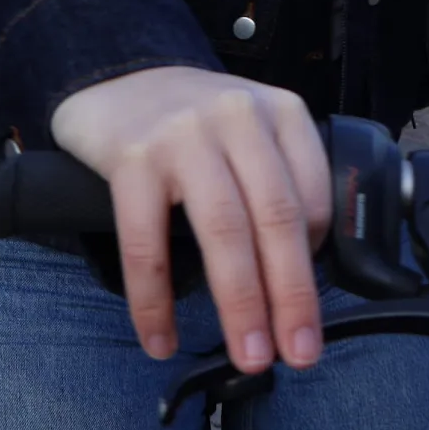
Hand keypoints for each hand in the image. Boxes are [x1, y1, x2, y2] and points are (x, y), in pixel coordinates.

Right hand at [49, 66, 332, 373]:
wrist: (114, 76)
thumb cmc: (193, 120)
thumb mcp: (251, 130)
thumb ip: (276, 180)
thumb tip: (295, 274)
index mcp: (280, 113)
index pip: (312, 197)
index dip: (314, 264)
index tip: (308, 311)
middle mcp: (238, 118)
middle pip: (277, 219)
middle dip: (292, 296)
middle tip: (300, 351)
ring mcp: (184, 135)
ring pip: (224, 232)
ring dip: (240, 303)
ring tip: (249, 353)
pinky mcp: (132, 157)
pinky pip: (147, 243)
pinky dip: (154, 300)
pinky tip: (160, 337)